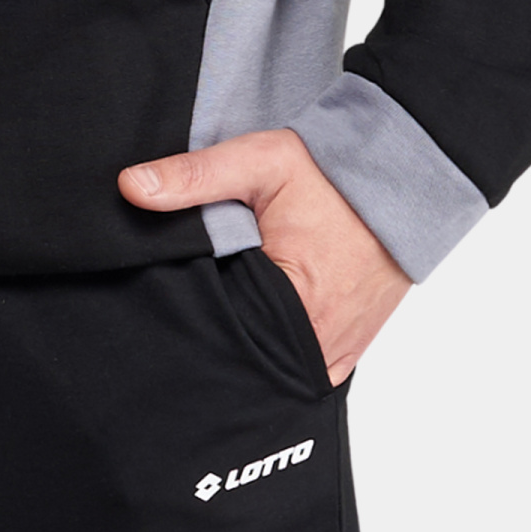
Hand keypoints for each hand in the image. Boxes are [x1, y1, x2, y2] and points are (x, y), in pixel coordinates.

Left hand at [119, 127, 409, 383]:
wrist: (401, 182)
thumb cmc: (332, 175)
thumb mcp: (258, 161)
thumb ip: (193, 176)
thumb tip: (129, 188)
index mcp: (294, 308)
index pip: (219, 333)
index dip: (190, 317)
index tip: (169, 301)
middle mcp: (318, 347)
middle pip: (244, 359)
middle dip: (216, 337)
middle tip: (190, 309)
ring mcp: (334, 357)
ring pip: (271, 370)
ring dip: (248, 346)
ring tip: (222, 317)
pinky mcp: (345, 354)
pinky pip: (298, 367)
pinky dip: (277, 350)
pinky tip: (255, 327)